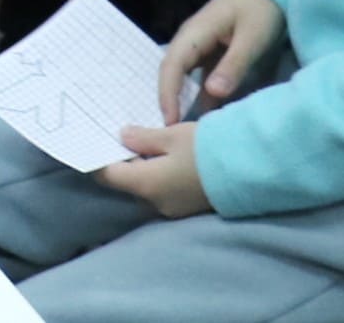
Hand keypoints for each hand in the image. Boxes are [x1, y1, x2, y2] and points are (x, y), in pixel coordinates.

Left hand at [94, 121, 210, 217]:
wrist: (248, 171)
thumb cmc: (206, 150)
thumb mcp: (172, 135)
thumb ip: (143, 138)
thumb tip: (122, 137)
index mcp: (146, 184)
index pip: (108, 176)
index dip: (99, 158)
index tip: (95, 140)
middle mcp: (155, 203)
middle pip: (127, 182)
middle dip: (123, 160)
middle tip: (120, 134)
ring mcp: (173, 209)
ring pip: (146, 186)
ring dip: (143, 167)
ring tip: (144, 141)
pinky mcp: (188, 207)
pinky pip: (164, 190)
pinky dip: (159, 174)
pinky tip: (165, 156)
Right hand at [152, 0, 281, 127]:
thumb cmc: (260, 10)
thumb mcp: (252, 38)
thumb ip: (233, 65)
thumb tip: (213, 93)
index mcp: (195, 33)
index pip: (171, 65)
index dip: (167, 93)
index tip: (169, 121)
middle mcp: (190, 40)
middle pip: (171, 73)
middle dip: (168, 101)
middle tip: (172, 132)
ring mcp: (199, 47)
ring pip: (183, 77)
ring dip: (182, 100)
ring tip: (184, 130)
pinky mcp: (210, 55)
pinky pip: (198, 78)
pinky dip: (199, 96)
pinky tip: (205, 116)